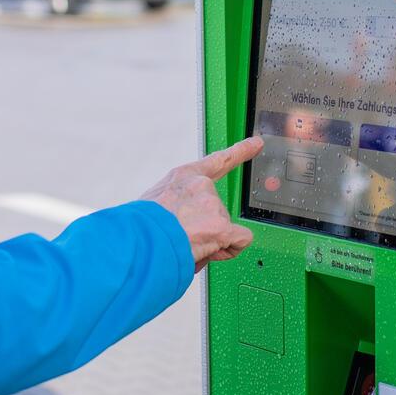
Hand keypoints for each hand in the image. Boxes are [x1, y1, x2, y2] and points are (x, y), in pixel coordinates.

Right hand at [140, 136, 263, 271]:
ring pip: (222, 229)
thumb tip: (182, 226)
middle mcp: (200, 186)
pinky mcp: (221, 226)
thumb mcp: (153, 204)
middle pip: (216, 210)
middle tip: (181, 235)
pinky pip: (239, 240)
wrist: (138, 240)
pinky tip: (208, 250)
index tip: (257, 144)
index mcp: (182, 178)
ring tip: (183, 244)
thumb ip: (175, 207)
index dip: (239, 152)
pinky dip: (227, 250)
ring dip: (208, 241)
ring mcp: (212, 205)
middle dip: (204, 227)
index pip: (216, 162)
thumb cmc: (139, 228)